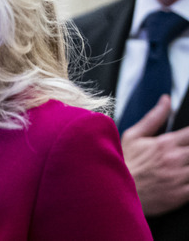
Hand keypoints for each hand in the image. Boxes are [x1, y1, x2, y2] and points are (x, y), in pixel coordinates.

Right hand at [121, 95, 188, 215]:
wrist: (113, 191)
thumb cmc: (125, 162)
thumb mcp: (133, 136)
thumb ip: (154, 117)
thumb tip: (166, 99)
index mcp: (165, 143)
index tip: (187, 138)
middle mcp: (174, 159)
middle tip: (183, 153)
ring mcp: (179, 178)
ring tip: (183, 163)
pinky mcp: (182, 195)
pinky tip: (185, 178)